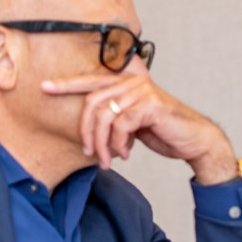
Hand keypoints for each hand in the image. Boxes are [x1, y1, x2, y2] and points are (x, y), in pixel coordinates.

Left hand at [41, 66, 238, 183]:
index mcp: (129, 83)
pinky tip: (126, 153)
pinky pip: (121, 126)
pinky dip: (119, 144)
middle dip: (86, 131)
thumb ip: (116, 116)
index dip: (68, 84)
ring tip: (107, 159)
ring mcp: (143, 91)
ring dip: (103, 144)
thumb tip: (91, 127)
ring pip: (105, 117)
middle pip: (93, 102)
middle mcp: (135, 82)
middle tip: (90, 152)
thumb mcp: (135, 122)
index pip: (92, 81)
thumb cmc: (166, 132)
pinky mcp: (150, 105)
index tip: (45, 87)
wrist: (195, 141)